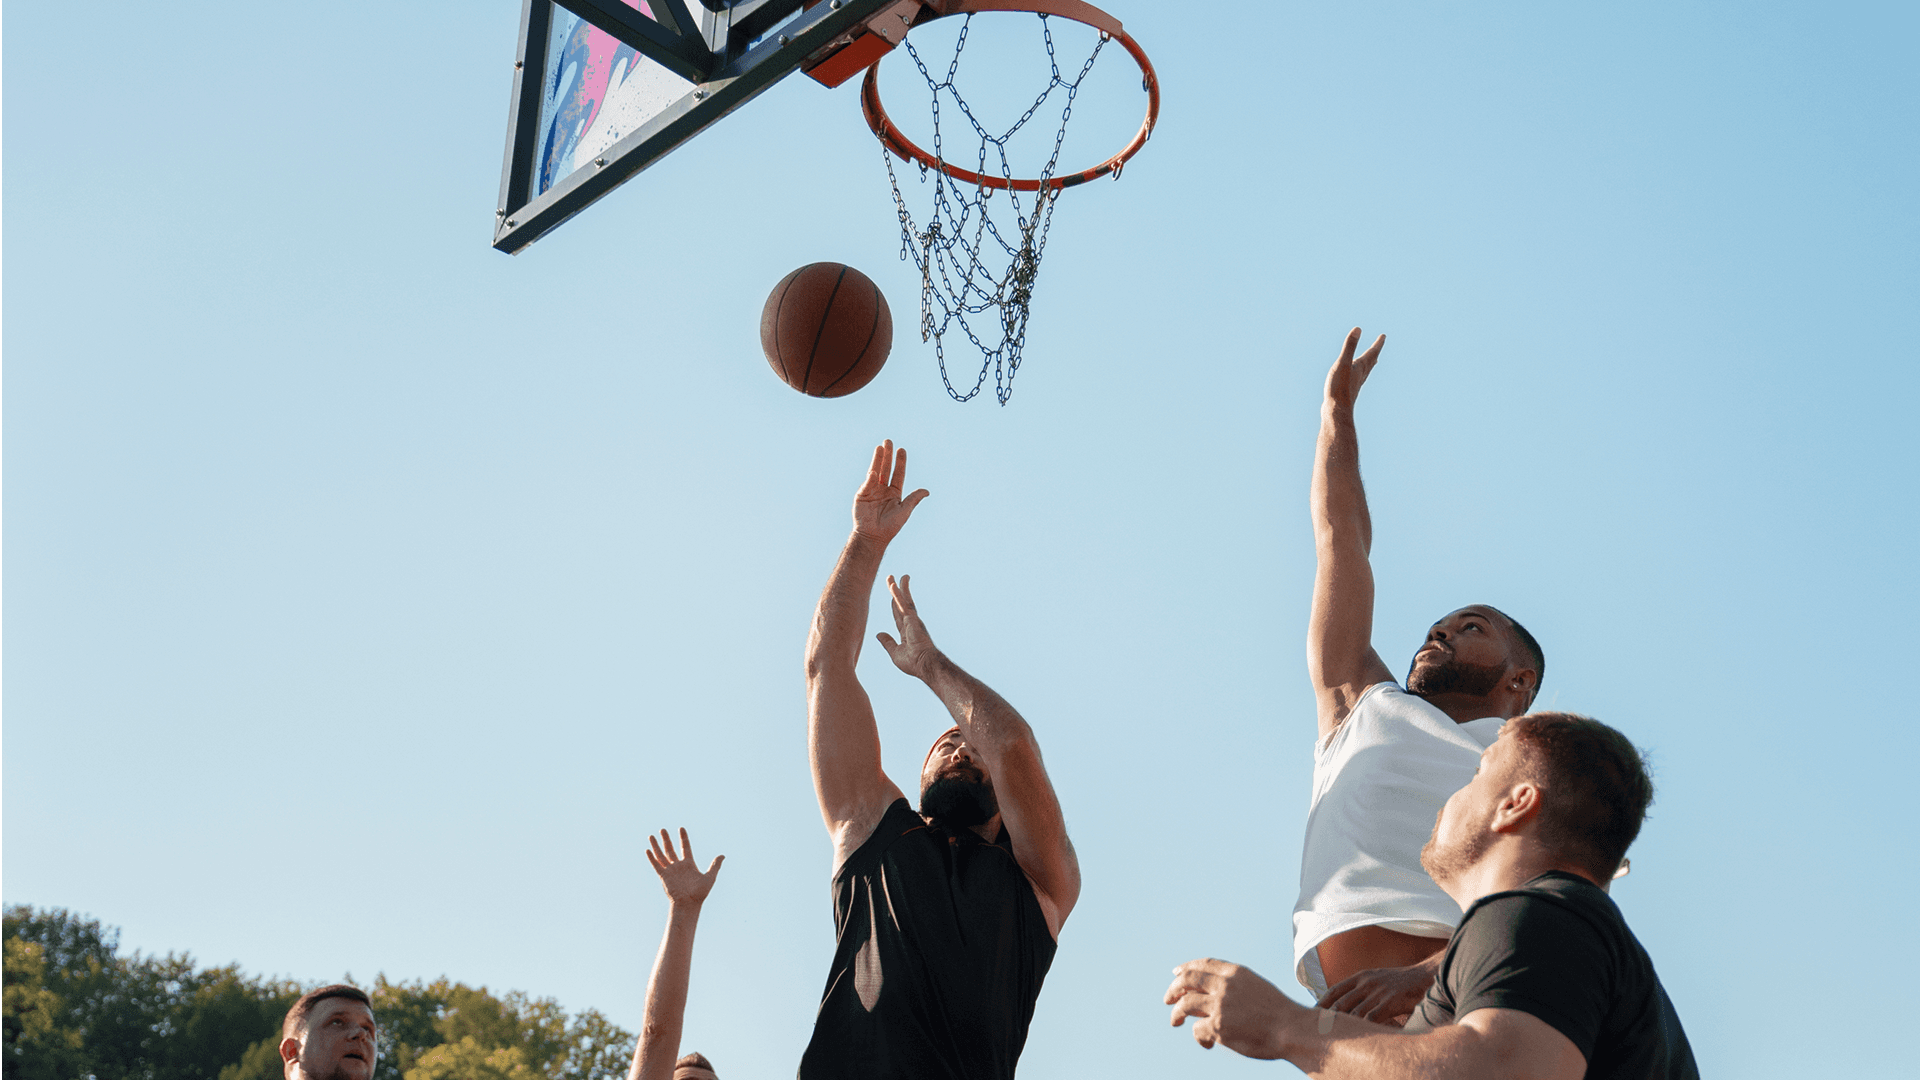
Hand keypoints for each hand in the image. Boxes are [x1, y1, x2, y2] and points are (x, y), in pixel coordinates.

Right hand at [645, 828, 723, 905]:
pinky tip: (647, 850)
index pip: (685, 847)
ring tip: (651, 835)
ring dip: (656, 846)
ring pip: (661, 855)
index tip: (681, 828)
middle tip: (662, 829)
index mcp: (689, 864)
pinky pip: (657, 865)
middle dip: (666, 839)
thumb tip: (723, 855)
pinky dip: (652, 858)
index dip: (683, 838)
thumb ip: (715, 865)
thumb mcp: (710, 877)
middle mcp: (678, 866)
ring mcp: (670, 871)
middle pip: (671, 849)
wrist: (689, 904)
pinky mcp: (664, 876)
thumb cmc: (700, 893)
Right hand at [851, 440, 929, 543]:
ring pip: (875, 471)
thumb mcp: (905, 511)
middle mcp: (883, 489)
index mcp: (895, 492)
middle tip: (888, 441)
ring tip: (880, 447)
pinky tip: (874, 472)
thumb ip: (914, 499)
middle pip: (886, 468)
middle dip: (887, 455)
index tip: (902, 449)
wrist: (873, 537)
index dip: (900, 462)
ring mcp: (872, 491)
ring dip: (877, 460)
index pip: (898, 473)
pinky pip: (867, 484)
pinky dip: (870, 478)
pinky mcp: (861, 495)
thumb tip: (927, 490)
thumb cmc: (890, 526)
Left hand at [875, 574, 941, 680]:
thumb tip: (878, 634)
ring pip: (903, 600)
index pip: (897, 614)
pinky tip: (892, 586)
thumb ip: (887, 642)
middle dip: (896, 590)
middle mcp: (910, 623)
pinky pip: (902, 604)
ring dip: (898, 587)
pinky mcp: (912, 618)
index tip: (892, 593)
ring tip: (893, 576)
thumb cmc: (913, 662)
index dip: (894, 603)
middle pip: (901, 603)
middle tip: (891, 578)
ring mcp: (912, 620)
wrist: (924, 664)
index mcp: (906, 631)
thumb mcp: (895, 652)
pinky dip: (897, 594)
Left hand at [1165, 958, 1302, 1059]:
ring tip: (1175, 1021)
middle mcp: (1225, 985)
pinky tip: (1208, 1044)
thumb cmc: (1279, 1013)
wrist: (1293, 1030)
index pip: (1204, 964)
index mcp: (1236, 972)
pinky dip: (1199, 1037)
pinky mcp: (1218, 1026)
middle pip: (1187, 979)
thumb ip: (1234, 986)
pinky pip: (1197, 1030)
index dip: (1186, 967)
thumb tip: (1207, 995)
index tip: (1176, 973)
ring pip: (1184, 1004)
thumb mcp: (1256, 987)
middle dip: (1173, 989)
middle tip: (1167, 999)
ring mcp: (1220, 1005)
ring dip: (1176, 1013)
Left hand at [1317, 954, 1440, 1026]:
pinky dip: (1364, 1028)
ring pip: (1353, 1013)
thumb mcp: (1377, 978)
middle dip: (1328, 1018)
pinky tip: (1360, 1036)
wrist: (1427, 975)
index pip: (1335, 990)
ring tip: (1335, 1037)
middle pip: (1340, 1003)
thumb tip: (1349, 1004)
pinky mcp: (1390, 1002)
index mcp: (1361, 976)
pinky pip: (1371, 1018)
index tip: (1313, 1014)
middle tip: (1319, 1030)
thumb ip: (1363, 989)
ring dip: (1344, 1026)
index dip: (1322, 1003)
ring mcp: (1377, 992)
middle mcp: (1366, 982)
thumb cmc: (1402, 981)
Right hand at [1323, 327, 1383, 411]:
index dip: (1378, 344)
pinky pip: (1355, 379)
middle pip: (1370, 362)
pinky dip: (1357, 374)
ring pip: (1364, 372)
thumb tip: (1358, 329)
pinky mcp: (1347, 391)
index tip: (1384, 336)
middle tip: (1379, 346)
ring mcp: (1354, 384)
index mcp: (1360, 367)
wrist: (1336, 411)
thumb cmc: (1339, 388)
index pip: (1372, 353)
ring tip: (1371, 361)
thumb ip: (1349, 347)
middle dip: (1374, 353)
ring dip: (1368, 364)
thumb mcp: (1343, 363)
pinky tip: (1352, 377)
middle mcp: (1359, 376)